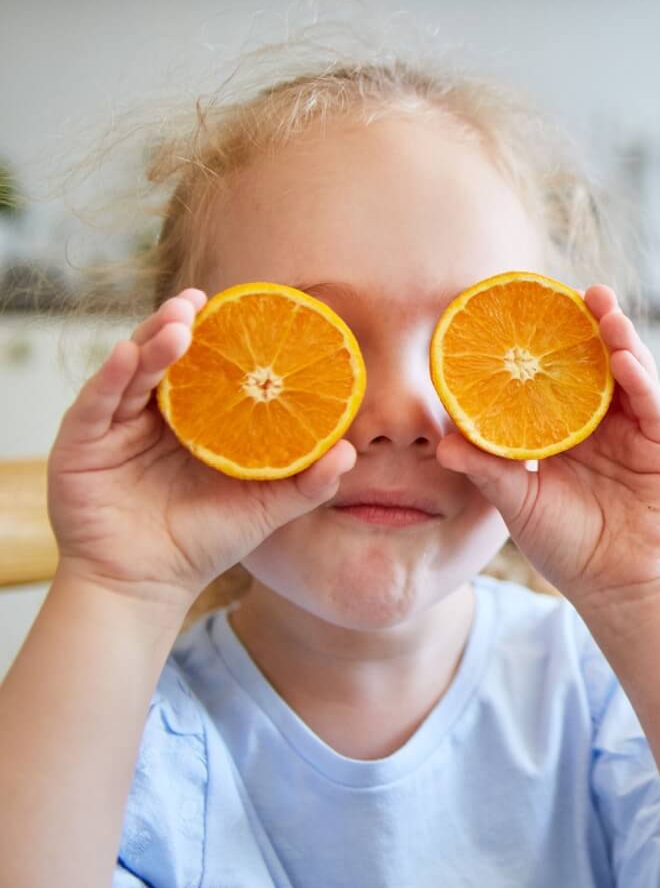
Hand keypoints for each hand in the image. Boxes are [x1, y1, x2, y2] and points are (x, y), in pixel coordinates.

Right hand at [47, 289, 355, 608]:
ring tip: (179, 321)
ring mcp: (114, 426)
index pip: (204, 367)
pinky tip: (129, 354)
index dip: (219, 336)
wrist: (146, 587)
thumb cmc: (203, 543)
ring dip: (152, 341)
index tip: (240, 306)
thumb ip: (306, 482)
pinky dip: (111, 376)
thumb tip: (349, 452)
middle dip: (180, 325)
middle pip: (164, 358)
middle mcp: (152, 415)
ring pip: (131, 370)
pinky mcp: (81, 444)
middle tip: (201, 300)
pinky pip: (95, 403)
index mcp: (192, 421)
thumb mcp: (263, 508)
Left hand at [436, 285, 659, 611]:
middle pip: (594, 361)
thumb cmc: (568, 547)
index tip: (523, 308)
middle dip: (586, 323)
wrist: (619, 587)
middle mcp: (603, 421)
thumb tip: (445, 442)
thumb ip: (489, 469)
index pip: (553, 374)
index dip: (543, 342)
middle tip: (571, 290)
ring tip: (600, 307)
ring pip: (628, 371)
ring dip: (616, 337)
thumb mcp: (520, 504)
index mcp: (564, 429)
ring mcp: (637, 428)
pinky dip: (639, 377)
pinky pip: (651, 403)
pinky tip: (622, 357)